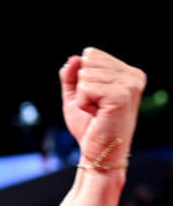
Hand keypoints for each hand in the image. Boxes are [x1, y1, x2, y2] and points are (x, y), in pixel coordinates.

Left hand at [61, 48, 144, 167]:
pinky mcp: (122, 95)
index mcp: (127, 72)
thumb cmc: (89, 125)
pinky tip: (98, 114)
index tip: (95, 97)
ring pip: (85, 75)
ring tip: (98, 111)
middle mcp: (133, 75)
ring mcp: (130, 85)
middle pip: (87, 62)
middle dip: (82, 86)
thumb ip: (72, 75)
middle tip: (96, 106)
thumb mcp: (75, 95)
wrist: (99, 151)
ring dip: (83, 96)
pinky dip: (83, 103)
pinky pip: (85, 88)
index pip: (91, 54)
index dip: (83, 77)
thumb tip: (74, 59)